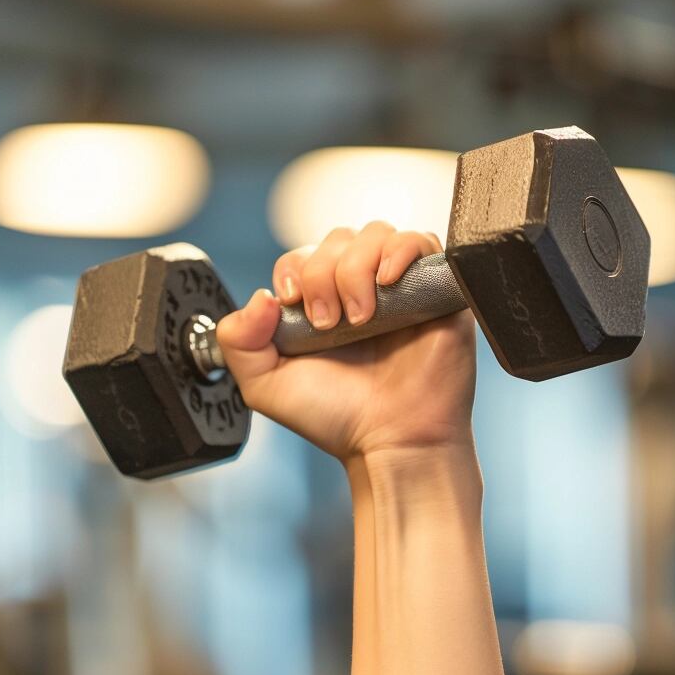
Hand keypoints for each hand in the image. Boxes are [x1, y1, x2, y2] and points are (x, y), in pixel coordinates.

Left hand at [216, 222, 476, 462]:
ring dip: (357, 267)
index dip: (295, 270)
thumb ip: (238, 341)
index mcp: (323, 304)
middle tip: (330, 324)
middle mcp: (361, 290)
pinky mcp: (436, 290)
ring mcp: (400, 288)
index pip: (304, 255)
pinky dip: (400, 251)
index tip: (295, 305)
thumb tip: (260, 296)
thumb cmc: (338, 418)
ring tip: (362, 316)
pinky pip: (422, 241)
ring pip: (375, 234)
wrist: (392, 441)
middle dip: (324, 275)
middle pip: (338, 239)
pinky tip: (387, 283)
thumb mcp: (265, 385)